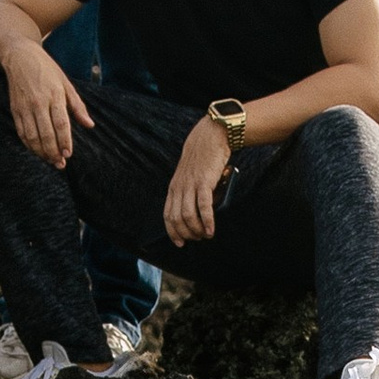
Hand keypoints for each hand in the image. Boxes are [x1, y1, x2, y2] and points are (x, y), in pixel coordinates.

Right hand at [5, 42, 91, 168]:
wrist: (20, 57)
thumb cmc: (47, 69)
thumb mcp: (66, 83)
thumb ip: (78, 106)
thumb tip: (89, 125)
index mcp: (54, 95)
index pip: (60, 123)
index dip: (64, 141)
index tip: (68, 154)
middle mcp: (38, 102)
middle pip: (46, 133)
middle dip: (53, 152)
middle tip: (60, 164)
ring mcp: (25, 107)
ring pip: (32, 136)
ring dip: (41, 152)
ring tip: (50, 160)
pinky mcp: (15, 109)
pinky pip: (21, 132)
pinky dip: (29, 145)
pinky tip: (37, 151)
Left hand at [164, 116, 234, 245]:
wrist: (211, 136)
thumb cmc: (204, 157)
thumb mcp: (192, 176)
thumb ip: (192, 192)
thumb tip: (202, 213)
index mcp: (174, 187)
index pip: (167, 215)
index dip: (172, 232)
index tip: (179, 243)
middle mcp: (179, 187)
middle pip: (177, 219)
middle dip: (186, 234)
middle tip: (198, 239)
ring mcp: (190, 185)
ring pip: (188, 216)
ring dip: (197, 230)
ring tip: (205, 235)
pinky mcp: (204, 182)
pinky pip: (203, 206)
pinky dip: (207, 221)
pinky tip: (211, 229)